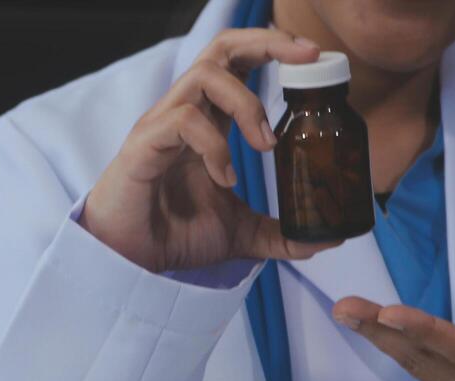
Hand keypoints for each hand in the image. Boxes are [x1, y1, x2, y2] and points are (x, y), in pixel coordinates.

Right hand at [81, 28, 341, 273]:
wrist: (129, 263)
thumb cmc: (174, 235)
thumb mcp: (240, 233)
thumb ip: (281, 233)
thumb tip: (325, 240)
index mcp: (209, 121)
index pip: (240, 63)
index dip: (276, 50)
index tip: (316, 58)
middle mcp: (186, 112)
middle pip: (223, 47)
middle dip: (267, 44)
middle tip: (305, 60)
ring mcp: (163, 124)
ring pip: (206, 75)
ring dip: (246, 104)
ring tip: (265, 146)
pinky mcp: (145, 143)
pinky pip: (184, 120)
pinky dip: (214, 146)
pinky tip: (223, 178)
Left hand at [332, 297, 454, 380]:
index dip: (426, 332)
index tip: (391, 315)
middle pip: (424, 354)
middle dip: (382, 330)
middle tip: (345, 307)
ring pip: (413, 361)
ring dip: (376, 336)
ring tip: (345, 310)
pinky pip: (415, 367)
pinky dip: (388, 345)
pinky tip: (366, 326)